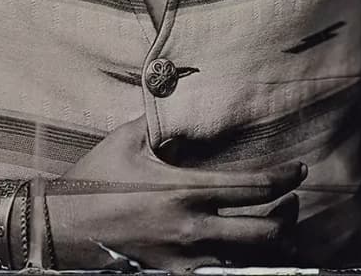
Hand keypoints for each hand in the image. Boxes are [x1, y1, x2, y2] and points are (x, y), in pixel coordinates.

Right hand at [47, 116, 305, 271]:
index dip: (283, 179)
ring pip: (247, 262)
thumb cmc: (94, 180)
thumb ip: (162, 122)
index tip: (299, 170)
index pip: (253, 187)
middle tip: (291, 202)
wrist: (62, 228)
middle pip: (264, 232)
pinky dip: (238, 266)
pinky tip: (242, 256)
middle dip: (287, 217)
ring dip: (270, 247)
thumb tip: (183, 100)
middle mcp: (193, 229)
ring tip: (278, 232)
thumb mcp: (129, 139)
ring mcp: (185, 260)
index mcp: (186, 190)